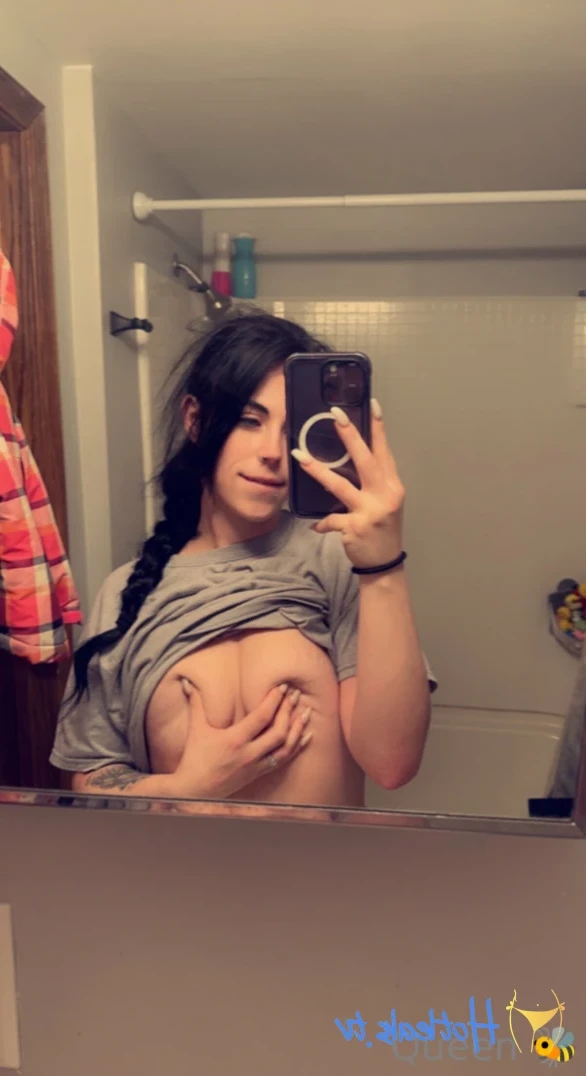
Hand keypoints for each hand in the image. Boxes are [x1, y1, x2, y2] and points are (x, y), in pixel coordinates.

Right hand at [170, 681, 311, 799]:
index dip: (274, 700)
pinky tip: (306, 735)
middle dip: (289, 711)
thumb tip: (186, 681)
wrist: (194, 791)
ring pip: (285, 747)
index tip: (283, 687)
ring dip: (298, 729)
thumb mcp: (196, 729)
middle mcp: (249, 754)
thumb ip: (195, 703)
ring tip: (307, 712)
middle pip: (278, 731)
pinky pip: (284, 760)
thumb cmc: (194, 758)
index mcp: (234, 740)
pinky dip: (297, 747)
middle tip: (297, 695)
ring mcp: (256, 766)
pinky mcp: (259, 774)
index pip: (261, 716)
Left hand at [291, 399, 404, 568]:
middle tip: (336, 415)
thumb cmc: (382, 529)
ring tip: (299, 457)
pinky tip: (316, 526)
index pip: (384, 451)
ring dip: (318, 471)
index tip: (372, 404)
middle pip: (365, 460)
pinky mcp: (355, 527)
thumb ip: (372, 483)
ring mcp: (370, 511)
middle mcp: (385, 495)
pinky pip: (331, 519)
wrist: (385, 564)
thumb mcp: (385, 502)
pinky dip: (323, 523)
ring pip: (340, 485)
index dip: (378, 428)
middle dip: (350, 436)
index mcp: (392, 486)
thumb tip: (353, 459)